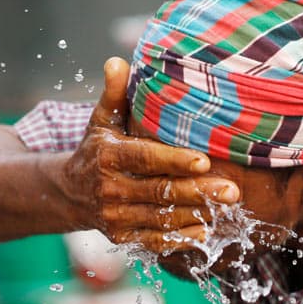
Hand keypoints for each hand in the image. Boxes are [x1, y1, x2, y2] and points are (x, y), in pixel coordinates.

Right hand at [51, 57, 240, 252]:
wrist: (70, 192)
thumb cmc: (97, 148)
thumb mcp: (102, 119)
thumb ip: (114, 94)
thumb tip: (117, 61)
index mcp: (108, 156)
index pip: (145, 158)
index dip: (174, 160)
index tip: (204, 159)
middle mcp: (110, 189)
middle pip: (159, 192)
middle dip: (198, 192)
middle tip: (232, 190)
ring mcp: (115, 217)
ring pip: (161, 219)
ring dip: (197, 215)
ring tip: (229, 209)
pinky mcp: (122, 238)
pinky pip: (155, 241)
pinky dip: (182, 239)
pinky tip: (208, 232)